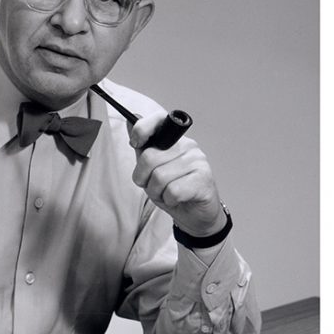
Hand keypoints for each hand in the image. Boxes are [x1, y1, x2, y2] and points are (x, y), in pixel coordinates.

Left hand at [130, 112, 227, 236]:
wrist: (196, 214)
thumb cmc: (174, 190)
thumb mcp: (152, 170)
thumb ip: (142, 148)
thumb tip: (130, 122)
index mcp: (175, 139)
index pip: (159, 119)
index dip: (141, 129)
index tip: (135, 143)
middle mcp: (188, 146)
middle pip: (149, 157)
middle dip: (144, 179)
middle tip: (154, 186)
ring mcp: (198, 161)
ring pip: (159, 177)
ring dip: (157, 192)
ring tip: (167, 193)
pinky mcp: (203, 180)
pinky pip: (173, 191)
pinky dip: (169, 200)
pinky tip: (177, 199)